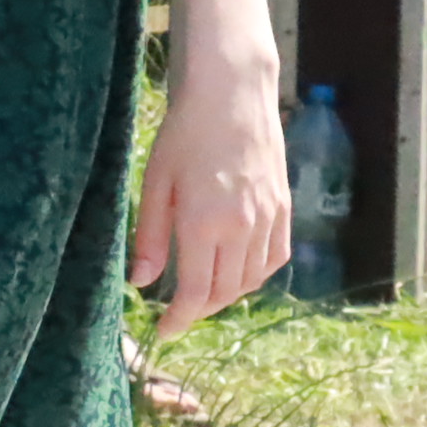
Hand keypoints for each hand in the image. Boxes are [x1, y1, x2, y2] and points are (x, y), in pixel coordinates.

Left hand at [128, 53, 289, 335]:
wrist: (232, 95)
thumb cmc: (183, 134)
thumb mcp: (154, 183)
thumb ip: (149, 237)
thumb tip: (142, 283)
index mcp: (205, 223)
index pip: (196, 292)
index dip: (179, 319)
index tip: (163, 331)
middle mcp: (243, 228)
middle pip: (225, 292)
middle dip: (200, 310)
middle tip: (177, 311)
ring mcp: (269, 218)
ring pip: (252, 280)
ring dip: (227, 295)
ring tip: (202, 292)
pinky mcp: (284, 208)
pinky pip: (275, 258)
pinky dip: (255, 274)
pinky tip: (236, 270)